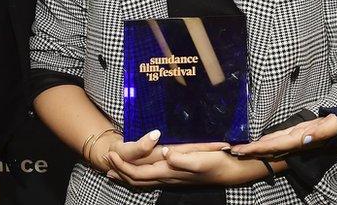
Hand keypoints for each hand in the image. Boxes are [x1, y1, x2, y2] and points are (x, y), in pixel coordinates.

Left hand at [88, 130, 225, 171]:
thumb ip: (182, 157)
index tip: (111, 154)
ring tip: (114, 171)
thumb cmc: (217, 162)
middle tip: (106, 162)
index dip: (123, 166)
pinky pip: (152, 179)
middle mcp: (168, 178)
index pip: (139, 173)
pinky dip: (140, 177)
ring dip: (127, 177)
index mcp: (169, 172)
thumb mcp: (200, 158)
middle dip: (120, 172)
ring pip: (143, 182)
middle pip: (137, 180)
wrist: (231, 171)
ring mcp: (172, 179)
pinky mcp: (177, 176)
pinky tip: (139, 173)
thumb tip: (165, 153)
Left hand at [229, 113, 336, 157]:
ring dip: (255, 146)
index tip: (241, 150)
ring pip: (271, 143)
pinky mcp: (296, 132)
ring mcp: (294, 137)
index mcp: (299, 139)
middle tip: (231, 150)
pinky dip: (264, 140)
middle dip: (250, 150)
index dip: (256, 148)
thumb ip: (320, 131)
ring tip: (238, 148)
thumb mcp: (332, 126)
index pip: (273, 145)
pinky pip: (277, 138)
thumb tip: (306, 137)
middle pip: (268, 147)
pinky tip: (257, 142)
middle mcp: (294, 141)